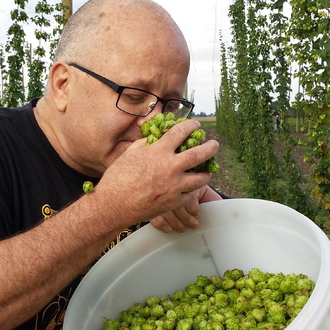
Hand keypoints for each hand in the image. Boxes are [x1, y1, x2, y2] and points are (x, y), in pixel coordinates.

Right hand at [91, 120, 219, 228]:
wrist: (114, 204)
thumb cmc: (117, 178)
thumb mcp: (129, 154)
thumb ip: (144, 145)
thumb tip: (151, 140)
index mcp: (159, 150)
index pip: (181, 132)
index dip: (191, 125)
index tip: (196, 124)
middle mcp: (171, 166)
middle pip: (199, 153)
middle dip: (210, 147)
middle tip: (215, 145)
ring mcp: (175, 185)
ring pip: (200, 178)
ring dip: (206, 173)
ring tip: (208, 172)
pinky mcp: (174, 201)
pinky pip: (189, 196)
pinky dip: (191, 192)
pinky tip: (191, 190)